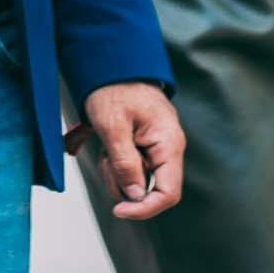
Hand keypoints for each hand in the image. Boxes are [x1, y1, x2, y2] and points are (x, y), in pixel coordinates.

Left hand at [78, 82, 183, 220]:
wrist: (112, 61)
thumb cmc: (114, 87)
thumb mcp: (113, 126)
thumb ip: (124, 162)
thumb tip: (134, 196)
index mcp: (168, 143)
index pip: (168, 193)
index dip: (144, 208)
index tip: (119, 211)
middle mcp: (167, 148)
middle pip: (149, 189)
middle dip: (122, 182)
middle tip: (105, 158)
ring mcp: (156, 147)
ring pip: (136, 180)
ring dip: (115, 171)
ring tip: (105, 144)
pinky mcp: (144, 144)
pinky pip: (130, 166)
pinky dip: (115, 161)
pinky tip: (106, 143)